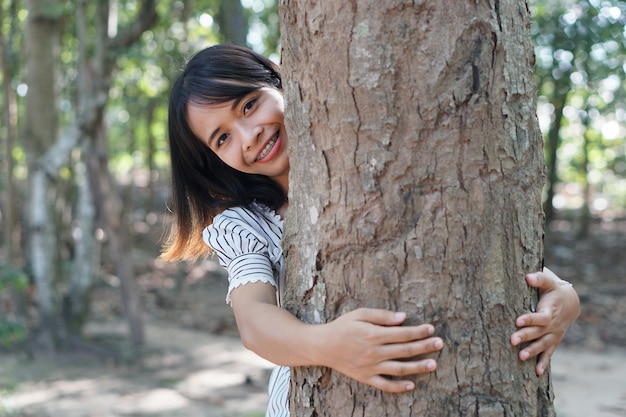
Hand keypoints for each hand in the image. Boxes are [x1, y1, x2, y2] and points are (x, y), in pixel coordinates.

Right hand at [315, 308, 443, 392]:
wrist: (322, 346)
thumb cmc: (342, 326)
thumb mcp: (360, 314)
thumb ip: (382, 316)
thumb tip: (403, 318)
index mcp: (373, 334)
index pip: (402, 333)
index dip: (419, 331)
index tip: (431, 328)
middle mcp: (374, 352)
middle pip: (405, 350)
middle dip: (424, 346)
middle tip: (440, 343)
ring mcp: (370, 367)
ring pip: (399, 369)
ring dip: (418, 367)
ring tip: (433, 364)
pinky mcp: (366, 377)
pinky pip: (385, 385)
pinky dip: (399, 386)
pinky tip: (411, 384)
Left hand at [511, 267, 579, 375]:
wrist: (570, 302)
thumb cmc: (553, 290)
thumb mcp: (549, 282)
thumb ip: (539, 278)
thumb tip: (527, 277)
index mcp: (549, 310)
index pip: (540, 317)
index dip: (530, 319)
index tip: (518, 320)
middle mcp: (552, 325)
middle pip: (538, 332)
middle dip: (525, 336)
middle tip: (512, 341)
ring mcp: (553, 334)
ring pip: (543, 345)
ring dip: (532, 352)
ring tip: (520, 357)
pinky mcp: (553, 340)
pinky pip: (549, 353)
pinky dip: (544, 362)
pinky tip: (537, 372)